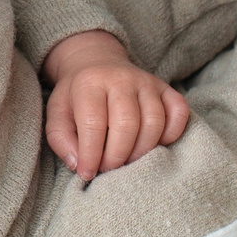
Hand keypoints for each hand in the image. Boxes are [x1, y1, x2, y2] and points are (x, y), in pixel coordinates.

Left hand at [41, 30, 190, 182]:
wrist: (96, 63)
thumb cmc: (76, 96)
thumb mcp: (57, 113)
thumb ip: (61, 140)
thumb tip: (79, 165)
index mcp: (90, 83)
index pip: (94, 123)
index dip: (91, 155)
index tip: (87, 173)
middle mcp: (121, 79)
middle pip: (127, 124)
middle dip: (117, 156)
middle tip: (108, 169)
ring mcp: (147, 82)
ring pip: (154, 122)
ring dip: (142, 151)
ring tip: (127, 160)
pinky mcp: (165, 88)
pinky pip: (179, 112)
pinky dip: (171, 134)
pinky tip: (155, 145)